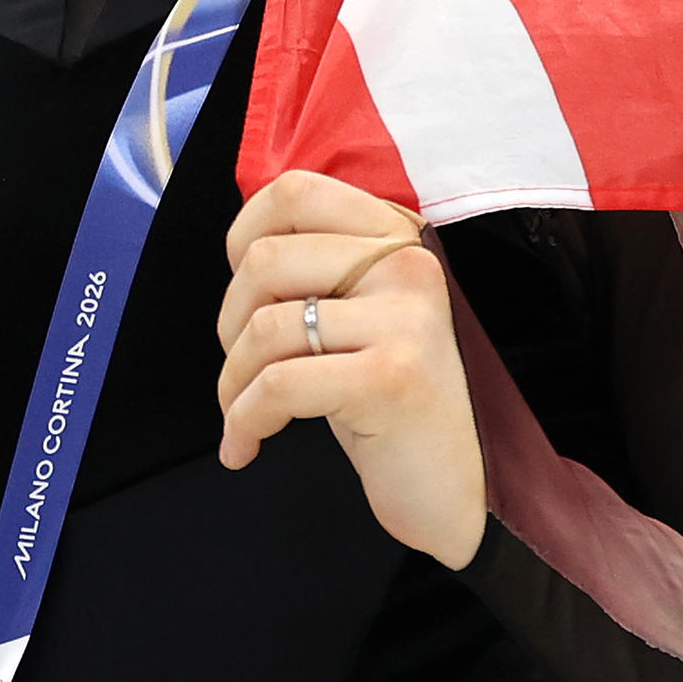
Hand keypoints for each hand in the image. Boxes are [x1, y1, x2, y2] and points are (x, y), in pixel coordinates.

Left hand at [215, 171, 482, 566]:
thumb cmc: (389, 404)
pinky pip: (277, 385)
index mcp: (398, 241)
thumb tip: (240, 252)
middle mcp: (407, 268)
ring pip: (265, 326)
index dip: (242, 236)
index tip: (241, 292)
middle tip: (241, 371)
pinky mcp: (389, 378)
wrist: (453, 489)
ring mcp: (404, 321)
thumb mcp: (360, 319)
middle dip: (229, 324)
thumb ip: (317, 271)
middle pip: (265, 261)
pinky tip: (245, 447)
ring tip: (244, 415)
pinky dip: (244, 421)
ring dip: (234, 382)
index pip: (295, 192)